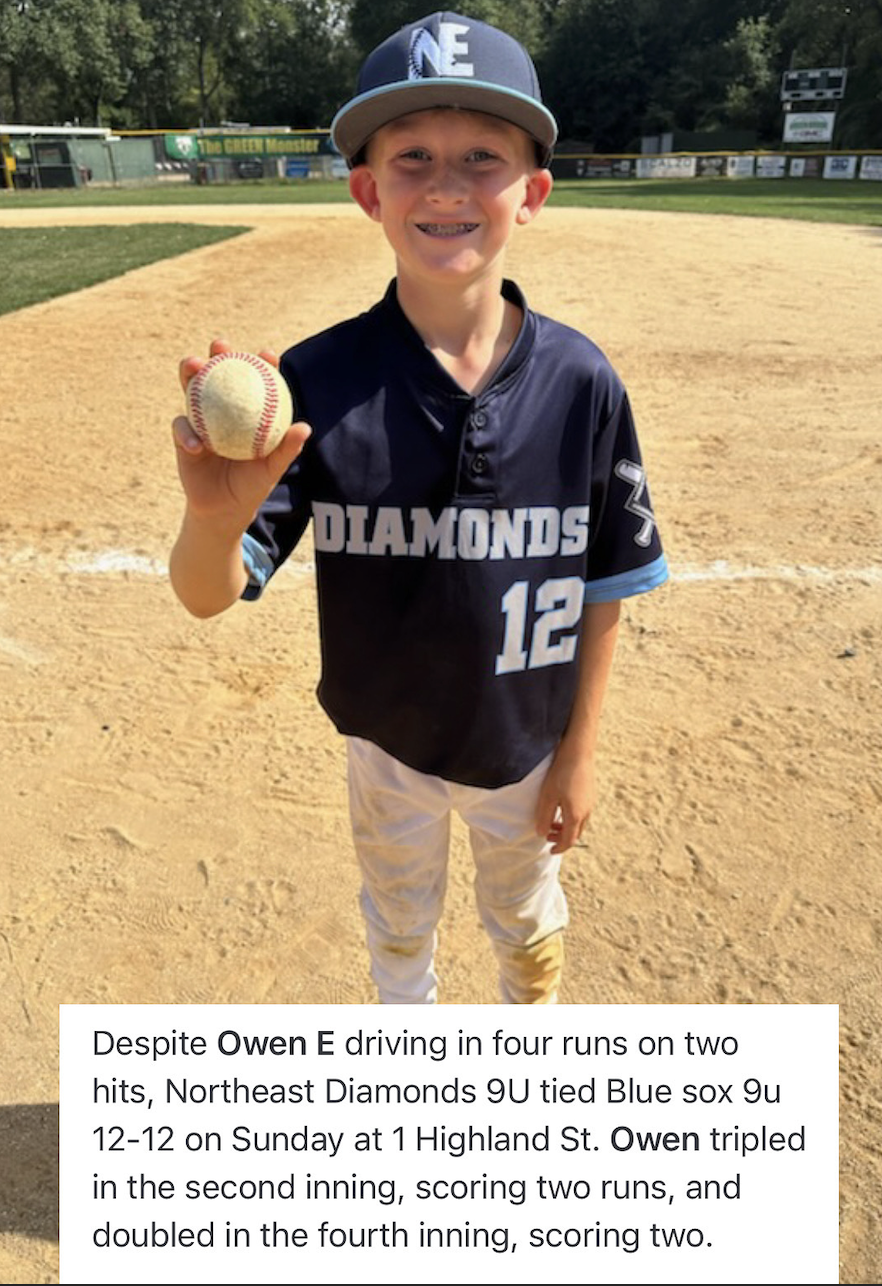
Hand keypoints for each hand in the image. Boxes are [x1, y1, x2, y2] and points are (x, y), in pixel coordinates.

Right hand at [173, 339, 310, 532]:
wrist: (224, 508)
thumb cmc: (252, 486)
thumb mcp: (271, 469)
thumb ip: (287, 448)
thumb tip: (305, 427)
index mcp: (246, 411)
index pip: (254, 380)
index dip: (260, 363)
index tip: (267, 354)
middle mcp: (221, 409)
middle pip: (218, 374)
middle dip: (218, 354)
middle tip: (220, 346)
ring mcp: (199, 419)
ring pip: (191, 389)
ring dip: (189, 374)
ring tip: (192, 366)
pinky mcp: (182, 436)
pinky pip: (182, 429)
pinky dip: (187, 434)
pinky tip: (196, 444)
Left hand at [535, 744, 596, 854]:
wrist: (578, 752)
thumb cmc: (561, 773)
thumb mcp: (547, 796)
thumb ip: (544, 817)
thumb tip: (541, 833)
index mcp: (575, 815)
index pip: (569, 840)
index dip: (559, 847)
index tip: (550, 850)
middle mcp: (586, 812)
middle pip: (575, 834)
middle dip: (562, 838)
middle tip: (548, 834)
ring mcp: (590, 803)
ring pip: (580, 823)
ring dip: (567, 827)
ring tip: (553, 822)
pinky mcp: (590, 794)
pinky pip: (582, 813)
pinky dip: (572, 817)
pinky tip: (562, 807)